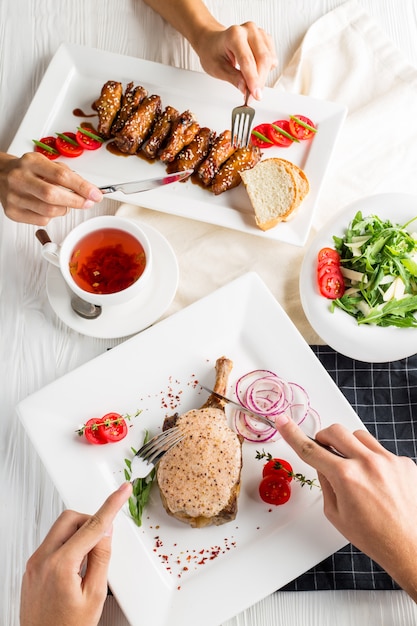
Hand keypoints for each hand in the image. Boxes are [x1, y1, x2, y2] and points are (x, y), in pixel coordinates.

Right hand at [0, 152, 102, 225]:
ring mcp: (14, 196)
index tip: (96, 194)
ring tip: (64, 203)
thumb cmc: (28, 170)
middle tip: (87, 203)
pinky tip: (47, 208)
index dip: (82, 187)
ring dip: (64, 210)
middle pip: (53, 195)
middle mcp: (20, 178)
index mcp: (31, 162)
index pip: (61, 176)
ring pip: (49, 211)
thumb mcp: (46, 164)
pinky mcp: (12, 212)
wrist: (1, 175)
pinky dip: (51, 217)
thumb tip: (88, 191)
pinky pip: (41, 221)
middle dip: (76, 201)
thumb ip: (67, 175)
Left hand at [20, 482, 131, 625]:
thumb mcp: (94, 595)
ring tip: (88, 561)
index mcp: (60, 566)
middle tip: (104, 539)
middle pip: (70, 519)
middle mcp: (42, 561)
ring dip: (78, 534)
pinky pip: (52, 543)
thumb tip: (105, 532)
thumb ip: (101, 558)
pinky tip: (76, 566)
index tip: (122, 491)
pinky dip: (68, 546)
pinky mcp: (32, 569)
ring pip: (60, 529)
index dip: (111, 505)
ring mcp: (34, 564)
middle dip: (90, 521)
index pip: (92, 526)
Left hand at [194, 22, 276, 99]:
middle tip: (253, 96)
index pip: (248, 61)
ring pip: (269, 59)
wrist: (212, 41)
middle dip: (260, 81)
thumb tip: (245, 88)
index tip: (255, 95)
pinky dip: (266, 70)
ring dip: (263, 77)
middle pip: (263, 59)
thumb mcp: (217, 68)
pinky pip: (272, 58)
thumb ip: (233, 78)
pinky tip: (255, 73)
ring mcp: (259, 33)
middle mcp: (249, 30)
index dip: (253, 80)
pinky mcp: (265, 38)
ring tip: (251, 85)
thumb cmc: (212, 52)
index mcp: (234, 35)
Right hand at [274, 415, 416, 600]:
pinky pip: (380, 450)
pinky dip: (373, 460)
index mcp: (346, 477)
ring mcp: (388, 460)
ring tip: (355, 469)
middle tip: (325, 450)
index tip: (282, 421)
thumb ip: (325, 482)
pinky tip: (377, 481)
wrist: (408, 546)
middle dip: (325, 438)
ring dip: (350, 446)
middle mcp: (367, 463)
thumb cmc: (373, 536)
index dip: (292, 434)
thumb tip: (323, 464)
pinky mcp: (403, 462)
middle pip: (336, 431)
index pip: (311, 449)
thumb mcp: (335, 513)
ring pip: (359, 435)